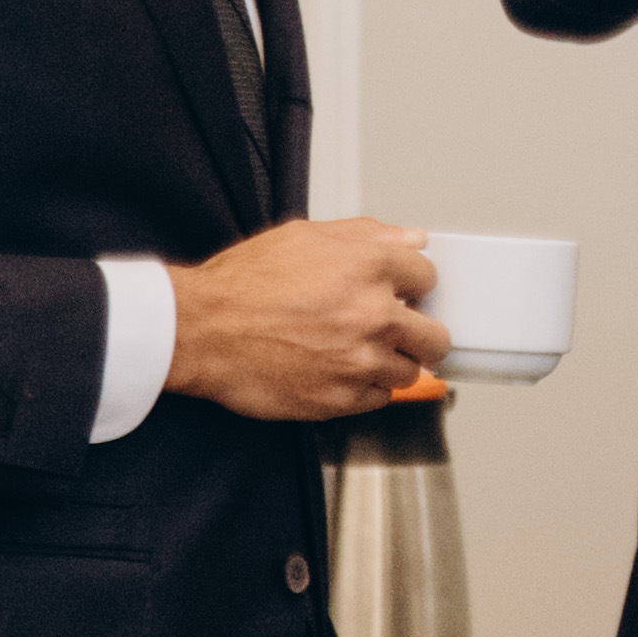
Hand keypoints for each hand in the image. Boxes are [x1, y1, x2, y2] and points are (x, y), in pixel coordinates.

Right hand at [168, 220, 444, 421]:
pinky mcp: (341, 400)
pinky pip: (379, 400)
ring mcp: (360, 362)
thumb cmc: (242, 284)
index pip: (429, 277)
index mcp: (370, 268)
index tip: (403, 292)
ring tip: (360, 351)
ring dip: (392, 363)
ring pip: (410, 372)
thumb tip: (408, 239)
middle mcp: (374, 316)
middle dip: (420, 332)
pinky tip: (341, 371)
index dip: (412, 284)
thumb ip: (367, 235)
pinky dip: (366, 389)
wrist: (201, 332)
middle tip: (400, 330)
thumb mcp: (305, 236)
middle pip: (436, 336)